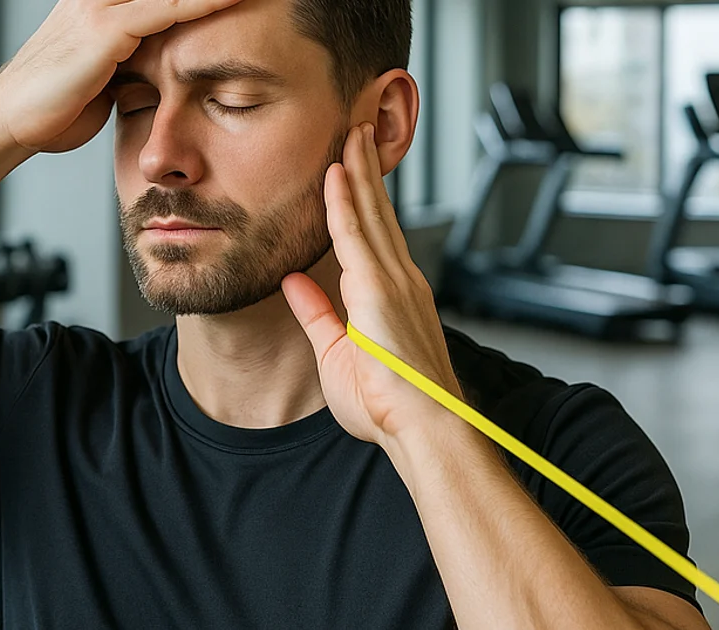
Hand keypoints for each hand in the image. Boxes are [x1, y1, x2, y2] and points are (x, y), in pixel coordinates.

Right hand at [0, 0, 243, 153]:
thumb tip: (163, 73)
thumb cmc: (54, 105)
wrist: (11, 122)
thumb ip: (135, 61)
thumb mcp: (105, 75)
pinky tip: (232, 1)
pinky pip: (166, 11)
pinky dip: (202, 5)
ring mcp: (102, 8)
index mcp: (102, 2)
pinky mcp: (105, 31)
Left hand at [282, 123, 464, 446]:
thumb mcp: (335, 351)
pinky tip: (336, 175)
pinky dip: (346, 203)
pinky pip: (358, 237)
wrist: (425, 428)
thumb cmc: (389, 404)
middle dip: (364, 171)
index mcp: (392, 297)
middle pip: (378, 214)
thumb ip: (315, 313)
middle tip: (355, 131)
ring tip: (349, 134)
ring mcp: (395, 282)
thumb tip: (292, 281)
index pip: (373, 236)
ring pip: (370, 214)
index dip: (361, 200)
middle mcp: (399, 281)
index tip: (348, 169)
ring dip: (357, 173)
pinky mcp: (382, 290)